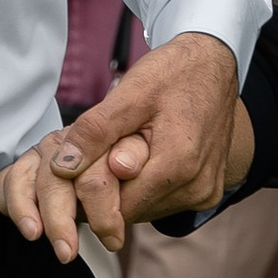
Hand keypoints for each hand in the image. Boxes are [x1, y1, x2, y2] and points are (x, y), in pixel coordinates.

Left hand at [0, 33, 243, 255]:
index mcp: (179, 163)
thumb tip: (62, 167)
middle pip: (133, 211)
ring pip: (148, 210)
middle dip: (112, 189)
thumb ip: (95, 131)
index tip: (88, 164)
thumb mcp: (130, 92)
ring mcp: (206, 192)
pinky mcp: (209, 193)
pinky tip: (147, 160)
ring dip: (131, 189)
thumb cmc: (174, 73)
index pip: (119, 207)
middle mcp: (197, 186)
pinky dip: (149, 188)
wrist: (215, 66)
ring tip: (130, 152)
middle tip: (110, 151)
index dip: (94, 191)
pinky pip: (166, 203)